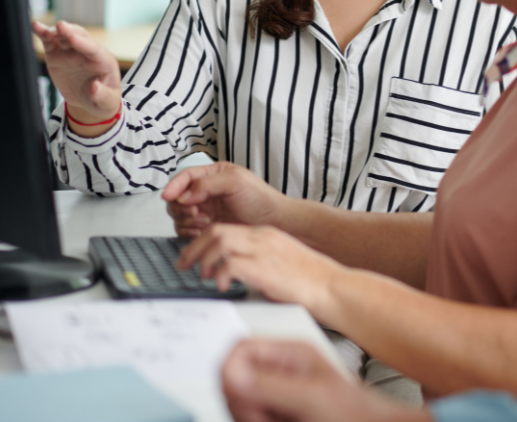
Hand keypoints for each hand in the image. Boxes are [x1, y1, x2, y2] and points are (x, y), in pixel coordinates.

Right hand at [32, 20, 121, 125]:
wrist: (90, 100)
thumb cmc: (103, 100)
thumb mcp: (107, 102)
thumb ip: (102, 95)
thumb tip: (94, 88)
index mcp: (104, 61)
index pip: (93, 49)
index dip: (83, 43)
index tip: (72, 38)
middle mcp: (88, 52)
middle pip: (80, 37)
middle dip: (69, 31)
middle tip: (60, 26)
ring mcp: (72, 52)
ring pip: (64, 36)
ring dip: (55, 31)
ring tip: (43, 29)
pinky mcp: (58, 55)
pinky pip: (51, 42)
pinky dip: (44, 34)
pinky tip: (36, 26)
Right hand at [162, 163, 290, 237]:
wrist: (273, 222)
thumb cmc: (260, 198)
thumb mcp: (235, 182)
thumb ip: (207, 184)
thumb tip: (184, 195)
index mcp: (213, 174)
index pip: (185, 176)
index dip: (173, 185)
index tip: (167, 196)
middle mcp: (206, 191)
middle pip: (177, 196)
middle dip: (181, 205)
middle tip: (196, 212)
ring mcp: (205, 209)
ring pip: (178, 213)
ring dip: (185, 219)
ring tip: (204, 222)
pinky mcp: (205, 227)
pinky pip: (185, 229)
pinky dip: (187, 231)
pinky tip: (201, 232)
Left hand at [176, 223, 340, 317]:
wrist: (332, 287)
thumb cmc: (310, 281)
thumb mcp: (279, 263)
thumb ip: (257, 262)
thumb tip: (233, 273)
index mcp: (265, 235)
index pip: (225, 229)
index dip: (203, 242)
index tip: (192, 256)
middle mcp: (262, 238)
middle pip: (217, 231)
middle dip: (195, 248)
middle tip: (184, 264)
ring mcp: (263, 251)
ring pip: (220, 242)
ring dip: (204, 259)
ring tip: (202, 275)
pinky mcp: (265, 268)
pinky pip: (231, 264)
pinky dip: (221, 274)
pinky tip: (221, 285)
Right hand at [222, 339, 429, 421]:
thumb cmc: (358, 412)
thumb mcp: (312, 396)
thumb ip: (271, 384)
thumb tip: (231, 372)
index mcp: (290, 353)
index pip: (241, 349)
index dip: (231, 370)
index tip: (236, 393)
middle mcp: (281, 372)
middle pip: (234, 381)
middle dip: (243, 404)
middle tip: (265, 417)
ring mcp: (278, 397)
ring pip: (240, 405)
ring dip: (252, 417)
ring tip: (281, 420)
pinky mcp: (278, 416)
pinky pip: (252, 417)